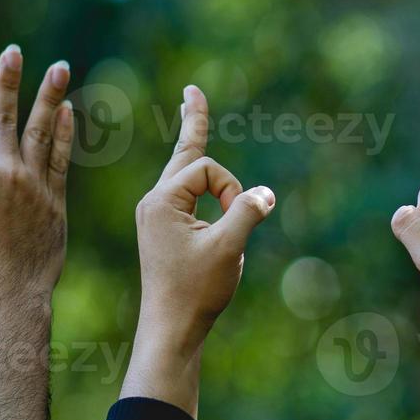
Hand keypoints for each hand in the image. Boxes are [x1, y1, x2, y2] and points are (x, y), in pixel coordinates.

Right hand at [0, 45, 71, 309]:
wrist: (8, 299)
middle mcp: (6, 171)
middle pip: (1, 115)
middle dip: (6, 80)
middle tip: (14, 51)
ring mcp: (35, 183)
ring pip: (40, 129)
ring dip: (48, 96)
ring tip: (60, 67)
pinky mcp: (56, 199)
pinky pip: (60, 157)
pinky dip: (63, 134)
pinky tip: (68, 111)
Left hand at [134, 85, 275, 355]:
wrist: (170, 329)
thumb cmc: (194, 291)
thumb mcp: (228, 248)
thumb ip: (247, 212)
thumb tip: (265, 193)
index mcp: (161, 201)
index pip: (206, 169)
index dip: (230, 188)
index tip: (236, 219)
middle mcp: (154, 202)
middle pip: (184, 154)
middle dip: (194, 122)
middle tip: (193, 90)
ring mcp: (157, 216)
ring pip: (184, 172)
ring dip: (198, 150)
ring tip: (192, 108)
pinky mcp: (164, 231)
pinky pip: (186, 194)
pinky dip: (202, 182)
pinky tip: (198, 165)